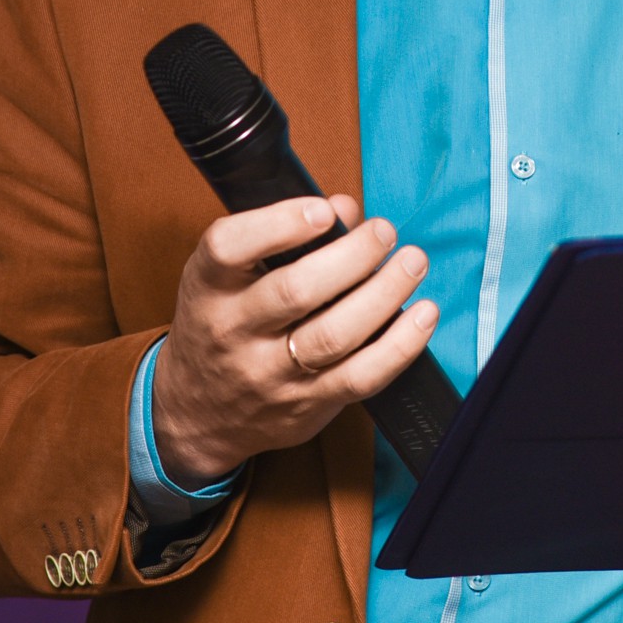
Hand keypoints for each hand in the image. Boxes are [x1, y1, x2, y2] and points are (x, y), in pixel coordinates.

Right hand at [149, 195, 439, 481]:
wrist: (199, 413)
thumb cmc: (223, 322)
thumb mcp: (230, 273)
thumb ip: (283, 236)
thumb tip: (347, 210)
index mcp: (209, 286)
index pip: (229, 248)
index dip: (279, 224)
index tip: (323, 210)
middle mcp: (233, 331)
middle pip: (295, 291)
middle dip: (352, 256)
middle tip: (384, 231)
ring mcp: (270, 374)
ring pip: (333, 335)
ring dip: (384, 294)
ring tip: (412, 262)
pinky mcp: (306, 406)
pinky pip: (361, 377)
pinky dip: (400, 345)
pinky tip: (424, 315)